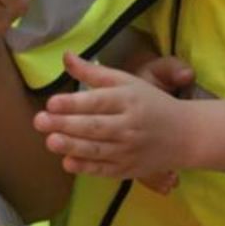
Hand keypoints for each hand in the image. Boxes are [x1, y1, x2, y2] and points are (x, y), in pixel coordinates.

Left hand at [33, 52, 188, 180]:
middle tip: (40, 121)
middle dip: (66, 124)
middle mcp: (128, 125)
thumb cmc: (150, 102)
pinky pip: (104, 170)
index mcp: (127, 99)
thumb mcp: (126, 81)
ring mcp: (128, 150)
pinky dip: (86, 168)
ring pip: (97, 149)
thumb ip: (94, 72)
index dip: (74, 103)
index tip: (52, 102)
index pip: (97, 102)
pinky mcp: (127, 170)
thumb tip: (65, 56)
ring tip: (50, 141)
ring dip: (72, 146)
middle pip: (94, 126)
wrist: (184, 135)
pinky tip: (68, 163)